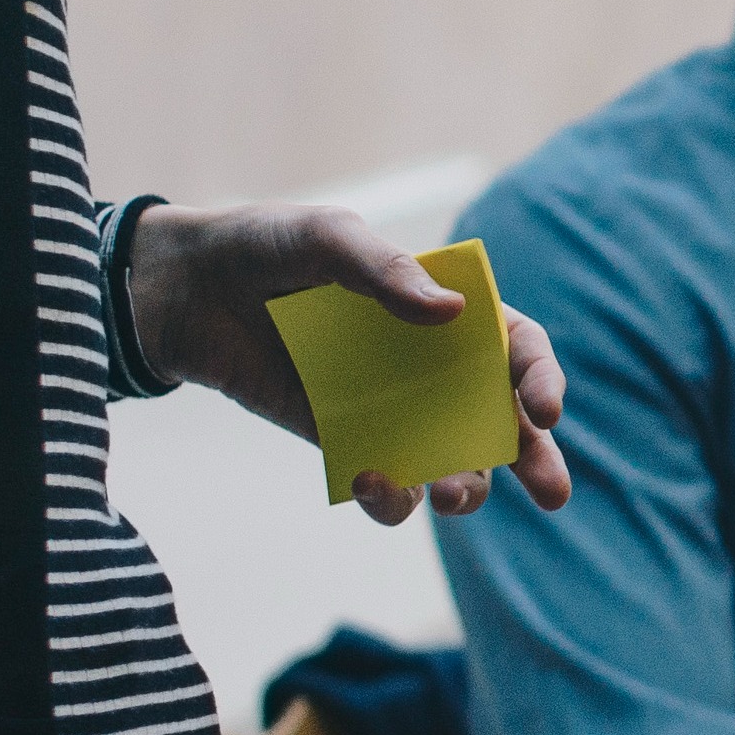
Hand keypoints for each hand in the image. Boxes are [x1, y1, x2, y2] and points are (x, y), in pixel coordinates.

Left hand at [123, 203, 574, 524]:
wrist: (182, 290)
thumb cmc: (264, 245)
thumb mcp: (326, 237)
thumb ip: (384, 269)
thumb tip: (451, 315)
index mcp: (443, 308)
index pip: (513, 345)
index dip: (538, 377)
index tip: (543, 410)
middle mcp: (427, 364)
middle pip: (500, 417)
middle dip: (534, 458)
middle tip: (553, 492)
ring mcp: (387, 409)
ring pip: (452, 461)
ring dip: (468, 488)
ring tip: (452, 495)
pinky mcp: (341, 442)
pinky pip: (383, 484)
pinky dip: (390, 497)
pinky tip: (370, 481)